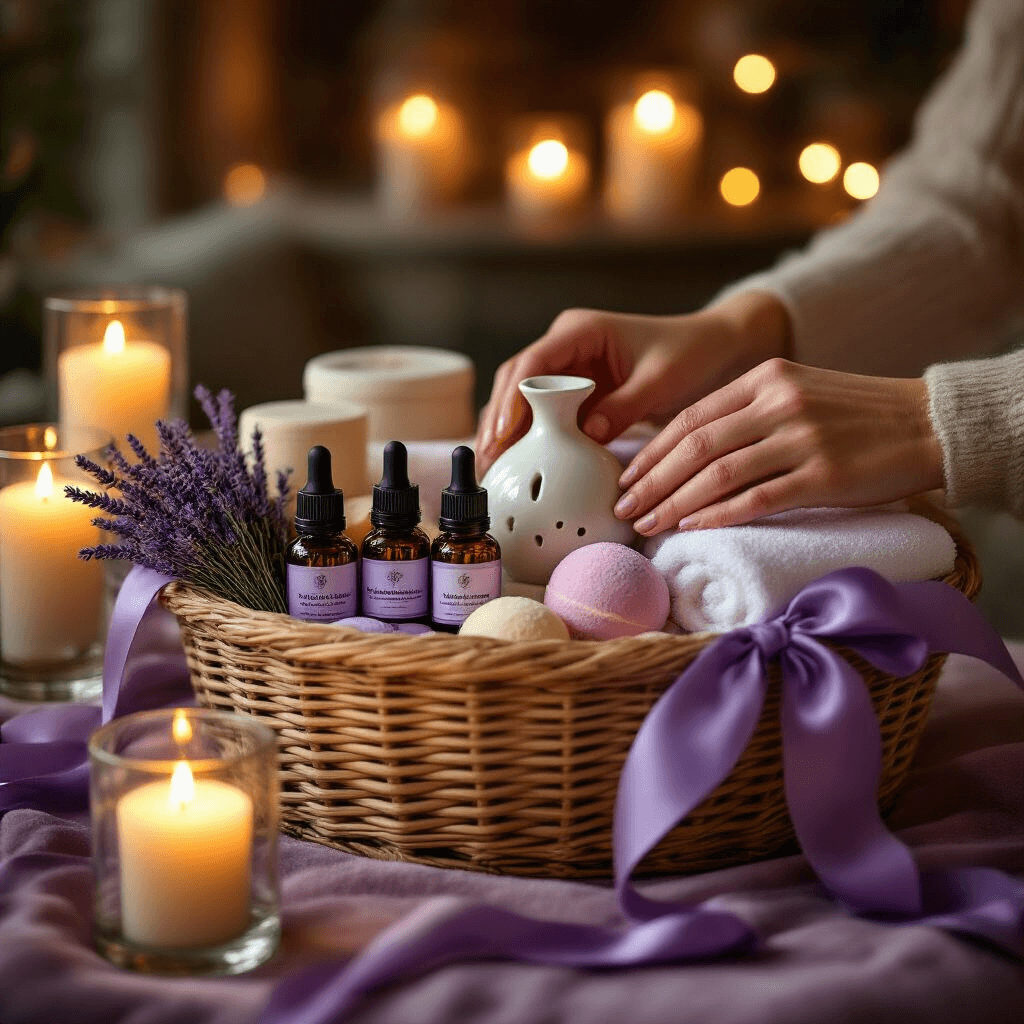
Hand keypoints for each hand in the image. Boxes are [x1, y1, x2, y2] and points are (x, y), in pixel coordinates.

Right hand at [475, 291, 789, 474]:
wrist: (709, 348)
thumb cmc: (688, 355)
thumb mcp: (660, 381)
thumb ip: (624, 406)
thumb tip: (586, 434)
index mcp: (580, 331)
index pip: (533, 364)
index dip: (514, 399)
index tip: (504, 433)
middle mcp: (563, 344)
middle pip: (515, 381)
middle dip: (498, 420)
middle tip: (489, 461)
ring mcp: (564, 366)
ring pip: (519, 397)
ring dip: (505, 431)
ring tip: (493, 470)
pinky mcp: (571, 389)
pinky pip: (540, 413)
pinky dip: (527, 436)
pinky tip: (517, 465)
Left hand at [614, 358, 944, 535]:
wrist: (926, 423)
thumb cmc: (855, 414)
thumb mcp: (797, 392)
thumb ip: (748, 410)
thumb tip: (689, 448)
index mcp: (766, 377)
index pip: (691, 417)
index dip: (653, 451)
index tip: (627, 477)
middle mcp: (779, 402)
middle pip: (695, 446)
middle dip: (652, 480)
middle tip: (624, 507)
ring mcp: (801, 438)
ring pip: (718, 474)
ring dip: (676, 503)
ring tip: (648, 525)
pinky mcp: (824, 475)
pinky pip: (757, 498)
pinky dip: (718, 516)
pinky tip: (692, 529)